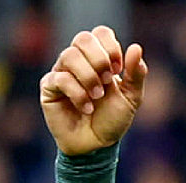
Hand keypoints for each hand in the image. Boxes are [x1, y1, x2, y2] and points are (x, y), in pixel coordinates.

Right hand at [40, 27, 146, 155]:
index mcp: (98, 58)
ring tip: (97, 96)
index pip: (100, 33)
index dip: (110, 47)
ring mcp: (61, 72)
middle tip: (108, 81)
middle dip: (99, 59)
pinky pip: (60, 78)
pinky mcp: (49, 88)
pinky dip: (77, 93)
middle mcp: (78, 61)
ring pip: (69, 55)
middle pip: (82, 38)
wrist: (96, 146)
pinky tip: (86, 108)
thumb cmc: (112, 120)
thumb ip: (136, 74)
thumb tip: (136, 48)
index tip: (119, 69)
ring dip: (88, 77)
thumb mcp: (131, 98)